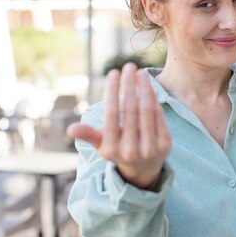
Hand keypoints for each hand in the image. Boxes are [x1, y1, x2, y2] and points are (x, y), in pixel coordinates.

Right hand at [67, 63, 171, 189]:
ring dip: (144, 88)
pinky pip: (159, 116)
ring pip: (146, 111)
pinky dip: (154, 100)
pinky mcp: (165, 145)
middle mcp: (131, 151)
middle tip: (128, 66)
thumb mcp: (102, 145)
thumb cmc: (118, 150)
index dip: (112, 92)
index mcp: (111, 149)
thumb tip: (70, 130)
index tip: (114, 73)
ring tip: (140, 72)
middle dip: (129, 85)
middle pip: (130, 110)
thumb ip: (89, 135)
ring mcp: (150, 149)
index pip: (111, 115)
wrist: (144, 170)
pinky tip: (150, 86)